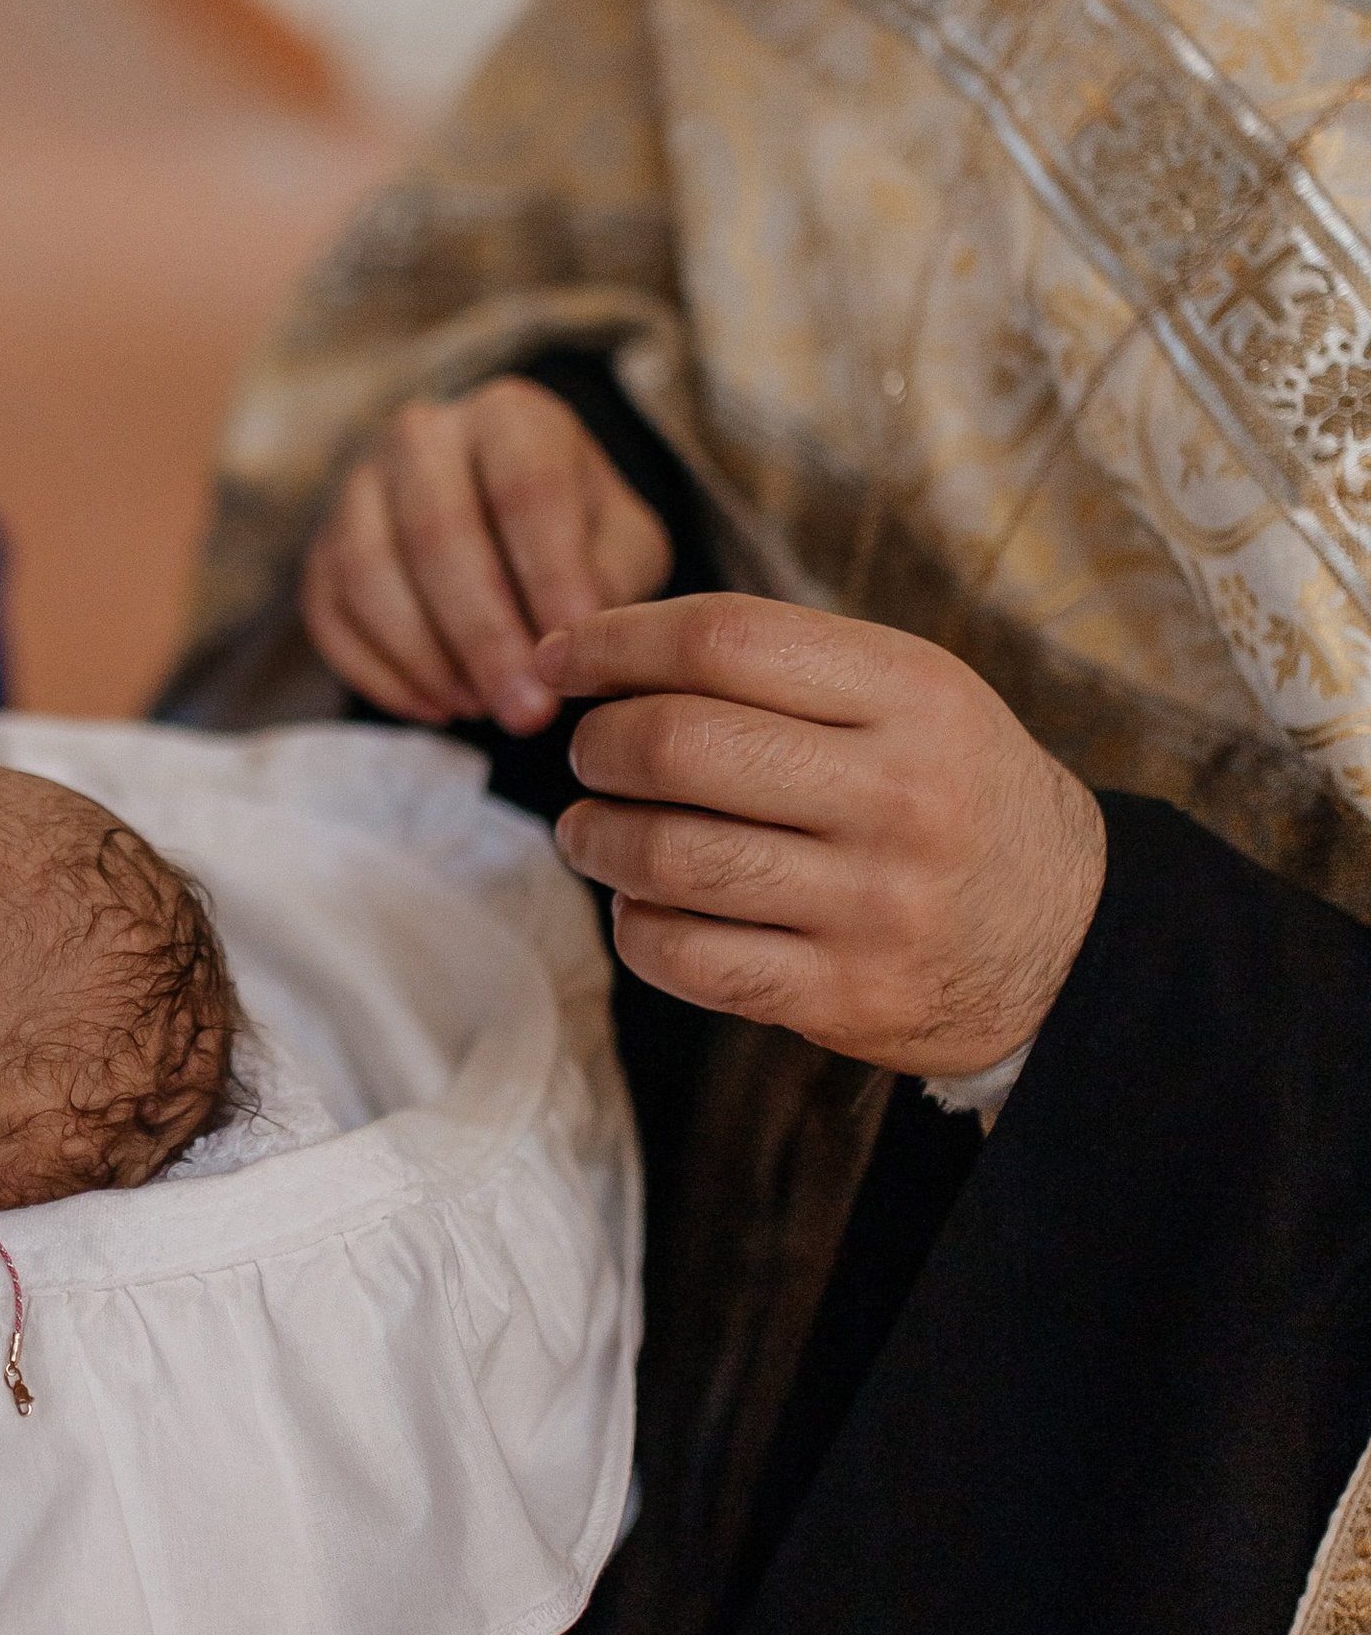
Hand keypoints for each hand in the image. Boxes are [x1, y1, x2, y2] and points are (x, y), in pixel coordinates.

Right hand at [302, 380, 671, 737]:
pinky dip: (379, 672)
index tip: (572, 657)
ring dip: (426, 657)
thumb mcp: (623, 545)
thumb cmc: (576, 536)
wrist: (506, 523)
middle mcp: (423, 436)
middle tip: (525, 711)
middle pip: (436, 530)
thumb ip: (612, 584)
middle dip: (483, 636)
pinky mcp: (320, 548)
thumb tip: (568, 644)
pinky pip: (330, 612)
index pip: (525, 490)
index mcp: (511, 417)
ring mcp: (359, 489)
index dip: (548, 579)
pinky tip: (436, 706)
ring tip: (481, 708)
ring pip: (368, 571)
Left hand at [538, 596, 1107, 1080]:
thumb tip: (602, 659)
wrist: (1074, 939)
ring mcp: (873, 902)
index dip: (613, 642)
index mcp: (911, 694)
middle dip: (597, 746)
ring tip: (589, 831)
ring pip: (669, 857)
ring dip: (595, 839)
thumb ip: (782, 670)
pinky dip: (636, 928)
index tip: (560, 658)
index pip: (724, 640)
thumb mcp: (912, 698)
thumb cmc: (952, 794)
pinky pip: (690, 958)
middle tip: (586, 755)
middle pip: (679, 745)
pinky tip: (640, 908)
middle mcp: (898, 794)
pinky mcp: (847, 994)